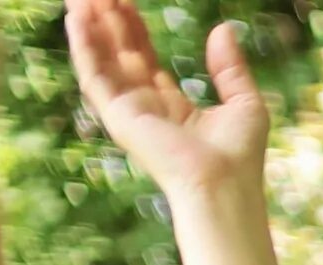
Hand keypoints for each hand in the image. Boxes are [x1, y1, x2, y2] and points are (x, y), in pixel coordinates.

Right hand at [67, 0, 267, 201]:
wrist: (223, 187)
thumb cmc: (239, 157)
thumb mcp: (245, 103)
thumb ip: (231, 68)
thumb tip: (223, 28)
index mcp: (173, 107)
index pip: (145, 58)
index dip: (134, 28)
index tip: (126, 0)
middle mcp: (147, 109)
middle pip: (120, 55)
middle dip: (108, 21)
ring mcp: (129, 114)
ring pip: (102, 61)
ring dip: (90, 28)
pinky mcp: (118, 118)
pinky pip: (92, 75)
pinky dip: (83, 47)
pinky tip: (78, 18)